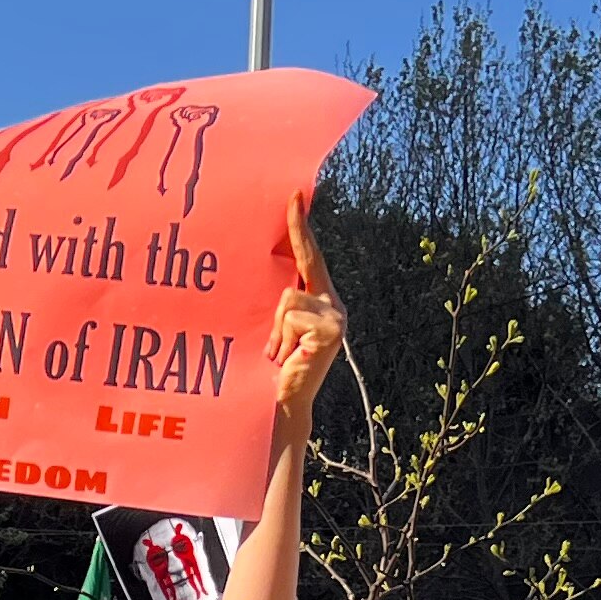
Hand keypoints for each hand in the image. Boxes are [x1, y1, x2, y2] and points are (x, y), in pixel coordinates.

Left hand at [265, 199, 346, 429]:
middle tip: (291, 202)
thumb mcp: (276, 327)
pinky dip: (281, 337)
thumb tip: (264, 272)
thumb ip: (281, 302)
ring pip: (288, 298)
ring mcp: (336, 316)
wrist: (284, 403)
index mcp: (321, 300)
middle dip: (294, 243)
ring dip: (275, 328)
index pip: (310, 257)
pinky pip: (291, 315)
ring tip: (279, 353)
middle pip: (304, 266)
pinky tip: (287, 357)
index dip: (302, 227)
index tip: (295, 197)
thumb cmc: (274, 366)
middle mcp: (334, 304)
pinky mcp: (331, 329)